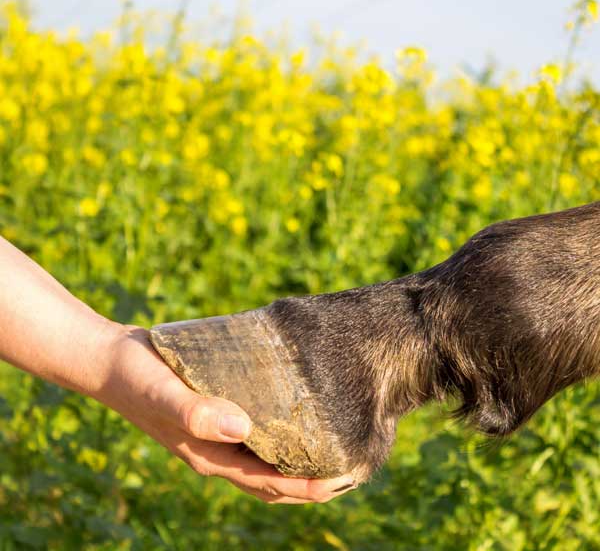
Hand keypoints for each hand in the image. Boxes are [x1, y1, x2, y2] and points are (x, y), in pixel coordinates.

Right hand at [95, 324, 356, 503]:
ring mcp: (217, 432)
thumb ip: (197, 412)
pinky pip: (257, 428)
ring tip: (336, 440)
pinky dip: (282, 428)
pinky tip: (298, 408)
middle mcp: (218, 451)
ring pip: (269, 455)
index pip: (270, 482)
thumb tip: (243, 428)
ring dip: (301, 455)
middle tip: (355, 463)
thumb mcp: (165, 394)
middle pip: (275, 477)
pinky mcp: (218, 409)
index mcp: (210, 457)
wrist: (113, 360)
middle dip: (314, 478)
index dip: (308, 486)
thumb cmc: (137, 378)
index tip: (346, 478)